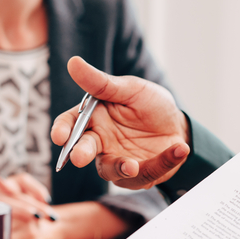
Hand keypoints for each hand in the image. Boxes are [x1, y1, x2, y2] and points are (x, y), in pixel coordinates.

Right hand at [50, 56, 190, 189]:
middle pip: (85, 150)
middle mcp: (101, 142)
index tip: (60, 136)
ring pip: (111, 170)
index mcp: (94, 118)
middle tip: (79, 158)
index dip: (63, 130)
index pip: (70, 124)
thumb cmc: (150, 104)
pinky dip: (164, 162)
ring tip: (132, 165)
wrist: (177, 125)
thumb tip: (73, 63)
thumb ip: (102, 83)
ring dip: (120, 168)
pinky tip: (179, 149)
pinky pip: (147, 174)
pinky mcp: (139, 175)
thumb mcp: (130, 89)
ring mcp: (118, 160)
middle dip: (81, 154)